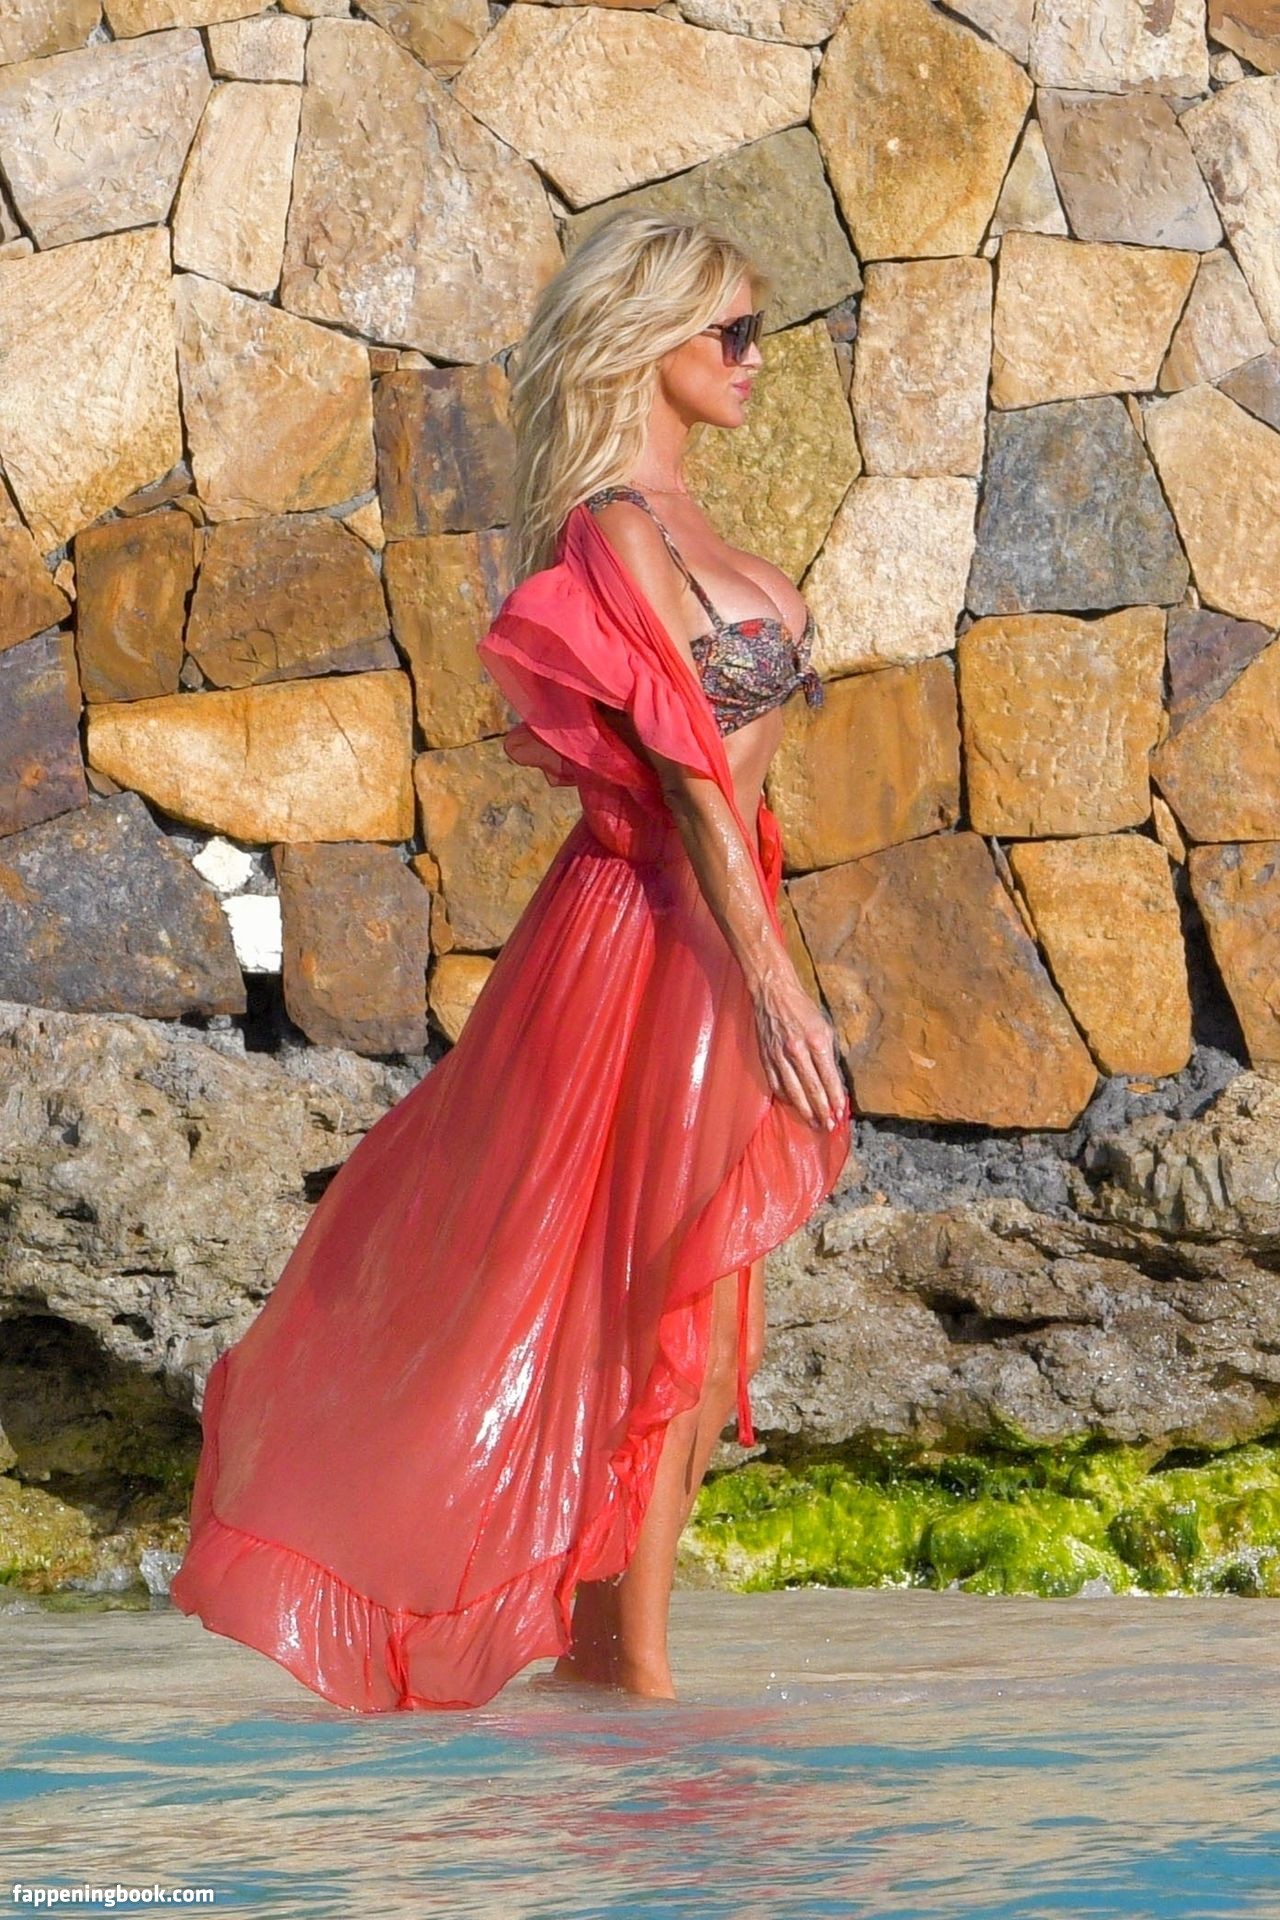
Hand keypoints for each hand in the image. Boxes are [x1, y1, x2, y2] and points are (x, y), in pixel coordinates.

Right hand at [751, 964, 847, 1130]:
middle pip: (811, 1089)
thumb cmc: (803, 1009)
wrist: (773, 994)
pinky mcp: (766, 1058)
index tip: (841, 1114)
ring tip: (813, 1123)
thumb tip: (833, 1080)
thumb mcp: (825, 1027)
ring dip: (805, 1110)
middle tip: (828, 1126)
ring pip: (793, 1091)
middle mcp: (797, 1051)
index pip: (828, 1078)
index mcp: (816, 1041)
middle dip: (822, 1111)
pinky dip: (786, 1098)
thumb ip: (829, 1054)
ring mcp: (779, 1056)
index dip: (835, 1098)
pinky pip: (776, 1085)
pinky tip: (794, 1107)